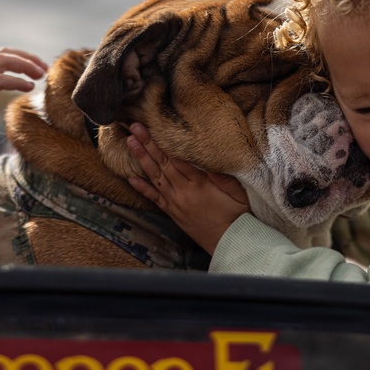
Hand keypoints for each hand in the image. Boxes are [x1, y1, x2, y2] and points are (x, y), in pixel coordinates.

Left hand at [126, 123, 249, 253]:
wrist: (229, 242)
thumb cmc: (238, 215)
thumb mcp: (239, 192)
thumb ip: (224, 176)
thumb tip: (211, 159)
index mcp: (200, 184)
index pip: (178, 158)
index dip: (164, 142)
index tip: (153, 127)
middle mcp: (184, 192)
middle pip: (163, 163)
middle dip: (148, 144)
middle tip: (135, 128)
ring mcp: (176, 202)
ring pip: (155, 176)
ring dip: (142, 158)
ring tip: (131, 142)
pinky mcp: (173, 212)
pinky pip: (154, 198)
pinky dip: (142, 187)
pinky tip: (131, 177)